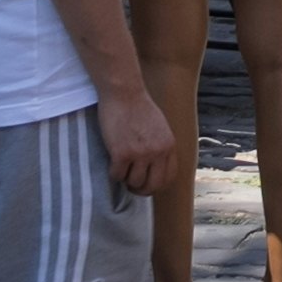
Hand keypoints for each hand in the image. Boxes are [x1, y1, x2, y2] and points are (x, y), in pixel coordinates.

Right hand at [92, 83, 171, 201]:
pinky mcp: (122, 153)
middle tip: (131, 185)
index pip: (169, 178)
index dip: (156, 185)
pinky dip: (113, 172)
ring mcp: (140, 153)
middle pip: (152, 186)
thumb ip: (160, 147)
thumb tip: (155, 170)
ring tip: (121, 167)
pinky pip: (117, 175)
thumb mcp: (160, 128)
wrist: (123, 92)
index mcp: (169, 145)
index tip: (146, 184)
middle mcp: (158, 152)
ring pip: (133, 182)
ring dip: (125, 179)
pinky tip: (112, 162)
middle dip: (141, 190)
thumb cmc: (138, 107)